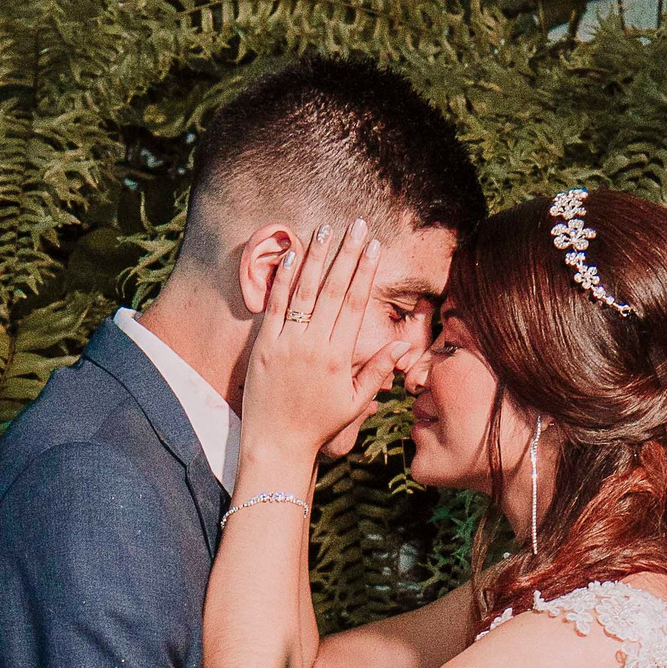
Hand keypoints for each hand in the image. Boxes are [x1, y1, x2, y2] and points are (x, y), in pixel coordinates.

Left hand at [245, 218, 410, 466]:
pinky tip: (291, 254)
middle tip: (357, 224)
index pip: (355, 304)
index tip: (374, 247)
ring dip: (316, 256)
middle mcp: (314, 346)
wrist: (277, 443)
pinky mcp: (263, 345)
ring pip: (304, 291)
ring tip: (326, 228)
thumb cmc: (318, 424)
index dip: (365, 272)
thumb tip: (403, 344)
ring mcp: (286, 344)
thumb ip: (378, 370)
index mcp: (339, 358)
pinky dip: (282, 279)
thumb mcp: (355, 401)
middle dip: (347, 254)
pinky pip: (274, 305)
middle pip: (333, 290)